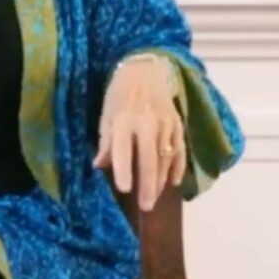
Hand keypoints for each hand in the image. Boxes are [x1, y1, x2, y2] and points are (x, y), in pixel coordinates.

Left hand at [96, 54, 185, 210]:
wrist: (146, 72)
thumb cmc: (119, 97)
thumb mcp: (106, 116)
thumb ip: (106, 142)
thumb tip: (98, 165)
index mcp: (124, 121)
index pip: (123, 149)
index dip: (123, 169)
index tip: (124, 189)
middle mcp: (146, 123)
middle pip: (149, 159)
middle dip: (147, 184)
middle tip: (145, 206)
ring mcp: (166, 124)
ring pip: (166, 158)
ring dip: (160, 180)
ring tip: (153, 198)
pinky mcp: (178, 125)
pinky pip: (180, 150)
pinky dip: (178, 167)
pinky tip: (173, 182)